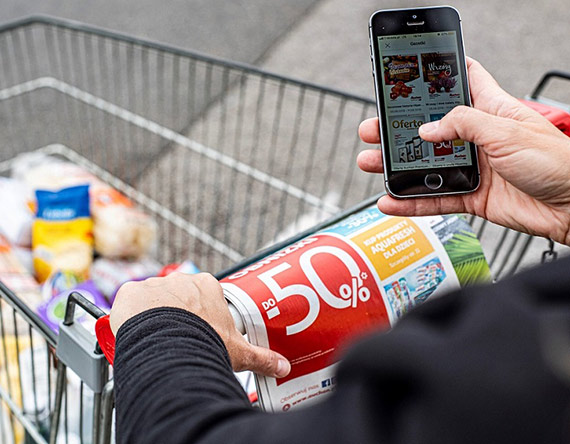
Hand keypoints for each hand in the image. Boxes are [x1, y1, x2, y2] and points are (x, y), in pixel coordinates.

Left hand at [110, 272, 290, 377]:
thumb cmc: (207, 344)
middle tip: (176, 337)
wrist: (172, 348)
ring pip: (152, 299)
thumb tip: (283, 368)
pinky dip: (128, 315)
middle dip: (175, 314)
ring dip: (151, 315)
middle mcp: (181, 279)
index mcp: (208, 286)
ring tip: (155, 339)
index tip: (197, 330)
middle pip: (177, 296)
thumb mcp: (238, 352)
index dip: (199, 315)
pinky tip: (135, 332)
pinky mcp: (130, 291)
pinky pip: (127, 301)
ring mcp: (154, 283)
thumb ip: (261, 357)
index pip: (202, 296)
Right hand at [357, 57, 569, 245]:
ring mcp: (472, 168)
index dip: (439, 73)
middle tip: (374, 128)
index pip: (463, 81)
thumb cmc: (556, 162)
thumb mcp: (506, 131)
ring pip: (426, 165)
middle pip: (430, 129)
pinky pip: (434, 198)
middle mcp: (477, 138)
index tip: (412, 70)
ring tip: (371, 162)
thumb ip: (463, 125)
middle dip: (399, 128)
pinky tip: (391, 200)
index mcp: (490, 111)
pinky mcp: (471, 196)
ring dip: (397, 166)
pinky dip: (411, 201)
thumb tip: (426, 130)